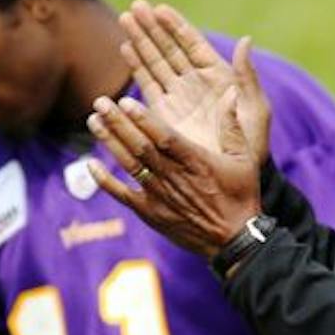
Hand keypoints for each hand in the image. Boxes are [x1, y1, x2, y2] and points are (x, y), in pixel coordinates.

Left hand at [87, 92, 262, 257]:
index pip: (164, 136)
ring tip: (93, 121)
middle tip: (100, 102)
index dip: (143, 119)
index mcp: (195, 161)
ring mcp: (159, 196)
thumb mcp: (244, 159)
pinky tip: (90, 164)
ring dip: (109, 142)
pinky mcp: (151, 212)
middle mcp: (173, 176)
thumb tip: (230, 94)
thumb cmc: (241, 196)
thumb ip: (232, 126)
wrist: (234, 240)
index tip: (125, 101)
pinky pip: (123, 195)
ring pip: (129, 164)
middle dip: (118, 122)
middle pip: (140, 146)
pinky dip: (105, 181)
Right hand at [119, 0, 271, 166]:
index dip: (176, 26)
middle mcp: (195, 82)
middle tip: (135, 6)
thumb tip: (246, 40)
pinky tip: (126, 49)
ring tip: (125, 19)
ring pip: (155, 62)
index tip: (160, 9)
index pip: (192, 44)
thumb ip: (247, 75)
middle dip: (152, 27)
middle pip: (169, 48)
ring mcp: (178, 97)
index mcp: (217, 76)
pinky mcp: (164, 113)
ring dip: (140, 41)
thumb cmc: (252, 143)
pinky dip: (137, 67)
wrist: (235, 173)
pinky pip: (148, 85)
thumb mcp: (256, 107)